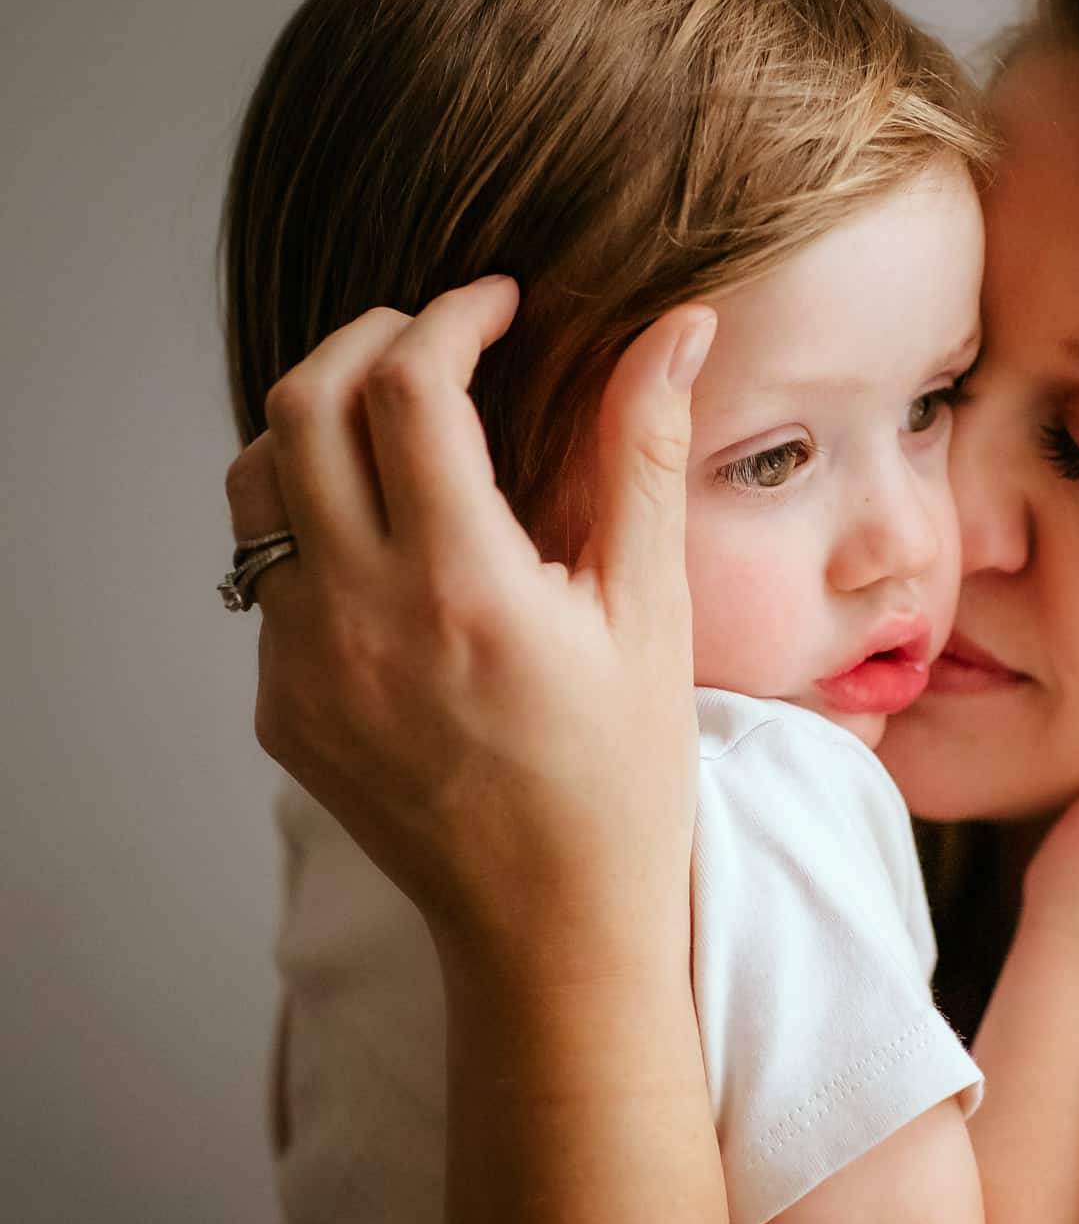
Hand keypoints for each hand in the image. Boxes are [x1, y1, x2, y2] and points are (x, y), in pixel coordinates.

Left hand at [222, 277, 718, 995]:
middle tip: (443, 340)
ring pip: (257, 481)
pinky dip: (322, 517)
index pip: (407, 387)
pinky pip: (268, 569)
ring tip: (407, 426)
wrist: (550, 920)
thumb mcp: (652, 610)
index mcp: (463, 589)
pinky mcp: (280, 703)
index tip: (499, 303)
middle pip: (301, 404)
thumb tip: (676, 329)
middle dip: (370, 339)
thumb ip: (644, 455)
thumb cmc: (623, 773)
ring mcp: (302, 665)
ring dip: (322, 421)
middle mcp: (359, 619)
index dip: (453, 316)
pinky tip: (401, 542)